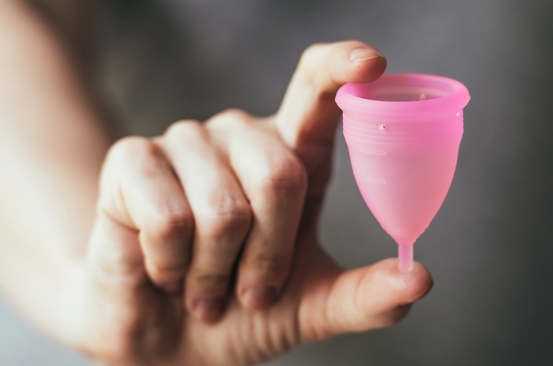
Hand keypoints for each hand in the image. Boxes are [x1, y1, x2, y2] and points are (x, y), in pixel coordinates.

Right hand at [79, 41, 432, 365]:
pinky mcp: (132, 158)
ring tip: (203, 285)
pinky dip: (171, 265)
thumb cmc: (242, 311)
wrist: (167, 340)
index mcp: (291, 157)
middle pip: (280, 173)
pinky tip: (164, 269)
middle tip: (249, 292)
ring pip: (222, 207)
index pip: (316, 90)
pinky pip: (168, 217)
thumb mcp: (313, 307)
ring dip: (216, 271)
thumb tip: (420, 279)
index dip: (340, 68)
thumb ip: (366, 296)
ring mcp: (185, 142)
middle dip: (269, 256)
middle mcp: (241, 138)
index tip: (372, 62)